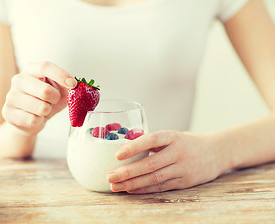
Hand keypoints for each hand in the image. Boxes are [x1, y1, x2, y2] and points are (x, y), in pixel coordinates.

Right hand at [2, 61, 76, 134]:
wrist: (28, 120)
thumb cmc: (45, 101)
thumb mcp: (59, 91)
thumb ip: (68, 87)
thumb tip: (76, 87)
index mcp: (31, 70)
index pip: (45, 67)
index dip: (60, 75)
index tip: (73, 84)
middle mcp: (19, 80)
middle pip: (45, 90)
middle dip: (55, 99)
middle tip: (53, 101)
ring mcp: (11, 96)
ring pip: (41, 108)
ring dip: (47, 111)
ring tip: (42, 109)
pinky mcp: (8, 112)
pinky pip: (33, 120)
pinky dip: (39, 121)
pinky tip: (35, 117)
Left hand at [107, 130, 227, 193]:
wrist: (216, 152)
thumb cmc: (186, 143)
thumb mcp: (172, 136)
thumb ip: (152, 142)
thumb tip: (124, 148)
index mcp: (173, 136)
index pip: (152, 140)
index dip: (134, 147)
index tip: (117, 154)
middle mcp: (179, 152)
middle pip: (150, 164)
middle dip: (127, 172)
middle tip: (110, 176)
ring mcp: (183, 169)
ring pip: (154, 178)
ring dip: (133, 184)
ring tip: (115, 186)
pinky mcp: (185, 182)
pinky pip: (161, 187)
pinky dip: (144, 189)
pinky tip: (130, 190)